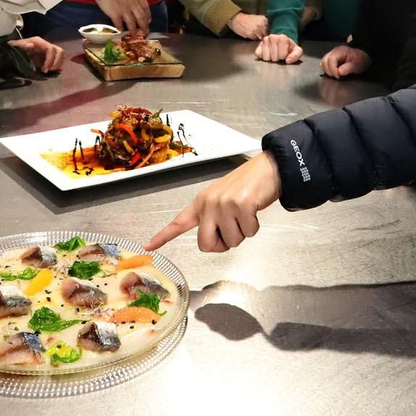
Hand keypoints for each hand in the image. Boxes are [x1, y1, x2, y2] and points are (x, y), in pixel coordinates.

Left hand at [10, 35, 64, 73]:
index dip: (50, 60)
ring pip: (60, 55)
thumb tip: (30, 45)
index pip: (51, 49)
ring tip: (49, 72)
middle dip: (56, 63)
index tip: (44, 70)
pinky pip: (58, 60)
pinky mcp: (49, 56)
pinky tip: (50, 72)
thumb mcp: (15, 47)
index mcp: (38, 42)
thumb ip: (22, 46)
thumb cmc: (14, 50)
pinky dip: (57, 66)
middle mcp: (45, 44)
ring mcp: (48, 50)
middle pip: (59, 51)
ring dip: (57, 65)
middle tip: (48, 71)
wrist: (13, 52)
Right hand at [97, 0, 150, 34]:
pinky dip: (121, 29)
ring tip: (134, 35)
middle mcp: (133, 4)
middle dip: (144, 25)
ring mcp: (125, 10)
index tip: (148, 20)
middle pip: (141, 17)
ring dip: (134, 30)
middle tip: (145, 31)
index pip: (145, 7)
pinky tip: (121, 31)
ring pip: (132, 23)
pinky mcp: (115, 15)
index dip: (147, 15)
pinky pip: (119, 24)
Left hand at [146, 152, 282, 252]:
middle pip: (205, 244)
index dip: (163, 236)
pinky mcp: (242, 205)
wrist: (268, 168)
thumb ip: (212, 219)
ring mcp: (225, 204)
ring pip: (231, 242)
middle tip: (231, 232)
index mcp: (201, 203)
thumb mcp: (221, 199)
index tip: (148, 246)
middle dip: (221, 246)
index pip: (178, 222)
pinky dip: (254, 227)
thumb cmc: (246, 186)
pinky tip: (254, 211)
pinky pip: (248, 233)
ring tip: (245, 214)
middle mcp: (209, 203)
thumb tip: (212, 243)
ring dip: (242, 233)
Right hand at [227, 12, 269, 39]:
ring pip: (261, 37)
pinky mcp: (251, 34)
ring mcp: (256, 30)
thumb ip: (264, 24)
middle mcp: (261, 24)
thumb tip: (270, 32)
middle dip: (264, 35)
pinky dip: (253, 38)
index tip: (267, 33)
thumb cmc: (247, 19)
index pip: (271, 29)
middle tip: (260, 35)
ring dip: (259, 37)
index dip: (269, 32)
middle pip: (266, 34)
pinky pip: (255, 39)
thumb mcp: (258, 18)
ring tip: (255, 34)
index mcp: (264, 19)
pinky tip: (250, 34)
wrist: (237, 19)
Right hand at [255, 33, 303, 63]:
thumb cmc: (289, 48)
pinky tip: (268, 54)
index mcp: (282, 37)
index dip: (283, 56)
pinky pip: (259, 55)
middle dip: (277, 59)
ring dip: (270, 59)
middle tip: (279, 56)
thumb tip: (288, 61)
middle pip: (273, 57)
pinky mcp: (259, 46)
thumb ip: (296, 55)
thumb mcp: (297, 51)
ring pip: (266, 57)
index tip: (285, 55)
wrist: (282, 43)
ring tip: (274, 55)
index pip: (281, 53)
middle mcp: (272, 37)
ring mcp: (264, 41)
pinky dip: (263, 58)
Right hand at [320, 44, 370, 77]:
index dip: (333, 69)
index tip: (338, 76)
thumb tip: (339, 72)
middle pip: (324, 61)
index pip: (331, 59)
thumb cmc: (360, 59)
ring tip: (335, 75)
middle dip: (329, 71)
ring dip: (327, 71)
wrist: (362, 57)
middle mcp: (334, 52)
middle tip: (337, 76)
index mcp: (340, 51)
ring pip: (323, 63)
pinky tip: (333, 73)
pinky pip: (325, 65)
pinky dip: (327, 70)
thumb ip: (348, 68)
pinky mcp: (330, 60)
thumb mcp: (357, 64)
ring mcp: (331, 55)